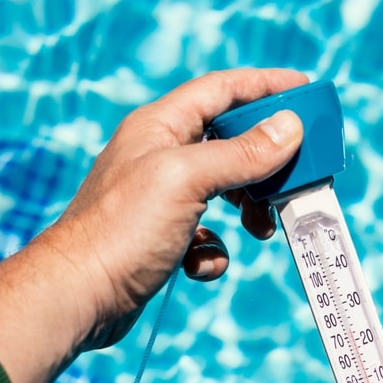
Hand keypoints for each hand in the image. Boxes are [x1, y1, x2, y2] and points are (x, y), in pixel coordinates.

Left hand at [42, 69, 306, 347]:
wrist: (78, 296)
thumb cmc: (122, 230)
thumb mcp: (187, 180)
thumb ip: (241, 153)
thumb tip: (289, 128)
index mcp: (159, 127)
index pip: (221, 90)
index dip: (264, 85)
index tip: (304, 89)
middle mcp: (159, 156)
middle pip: (229, 141)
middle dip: (265, 161)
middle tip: (298, 176)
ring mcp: (159, 199)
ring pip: (224, 191)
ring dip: (249, 209)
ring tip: (260, 230)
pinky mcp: (160, 239)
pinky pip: (204, 235)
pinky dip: (213, 250)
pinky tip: (199, 263)